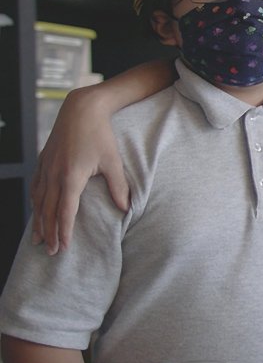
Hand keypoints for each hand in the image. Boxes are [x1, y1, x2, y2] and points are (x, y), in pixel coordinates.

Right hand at [30, 86, 128, 254]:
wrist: (81, 110)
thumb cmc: (100, 135)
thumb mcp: (113, 161)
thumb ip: (119, 186)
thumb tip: (126, 208)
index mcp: (71, 177)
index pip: (65, 212)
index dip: (64, 231)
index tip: (64, 247)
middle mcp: (54, 175)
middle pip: (48, 211)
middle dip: (49, 233)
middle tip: (50, 252)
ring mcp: (46, 168)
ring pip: (38, 201)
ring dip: (38, 221)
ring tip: (38, 239)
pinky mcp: (43, 161)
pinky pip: (36, 187)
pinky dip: (35, 203)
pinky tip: (36, 211)